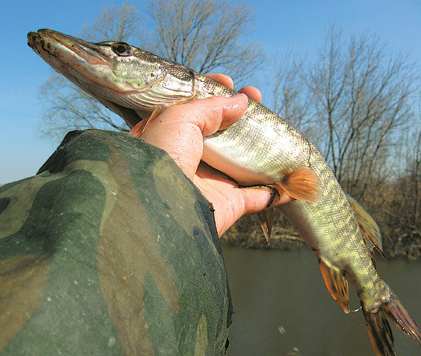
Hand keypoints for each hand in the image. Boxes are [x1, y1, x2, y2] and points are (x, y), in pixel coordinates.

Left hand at [130, 74, 290, 235]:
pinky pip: (259, 196)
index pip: (194, 110)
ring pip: (243, 161)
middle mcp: (190, 158)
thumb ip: (210, 107)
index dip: (211, 94)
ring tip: (275, 123)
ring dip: (262, 145)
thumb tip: (240, 101)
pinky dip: (277, 190)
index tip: (227, 82)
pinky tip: (293, 178)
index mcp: (171, 137)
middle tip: (256, 97)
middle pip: (222, 133)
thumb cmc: (163, 155)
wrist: (163, 203)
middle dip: (241, 115)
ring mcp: (211, 182)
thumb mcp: (179, 117)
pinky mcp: (228, 203)